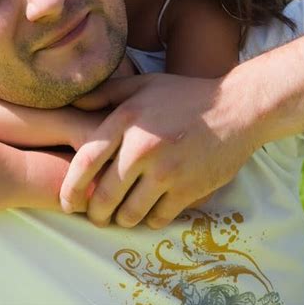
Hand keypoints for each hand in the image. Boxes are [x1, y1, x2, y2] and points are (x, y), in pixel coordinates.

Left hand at [60, 73, 259, 228]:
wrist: (236, 108)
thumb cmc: (184, 95)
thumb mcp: (143, 85)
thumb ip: (106, 94)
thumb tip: (74, 103)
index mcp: (127, 120)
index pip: (85, 162)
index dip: (70, 188)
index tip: (66, 202)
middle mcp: (143, 148)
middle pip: (104, 196)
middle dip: (94, 213)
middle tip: (95, 216)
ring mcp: (167, 171)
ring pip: (129, 214)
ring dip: (121, 219)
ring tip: (121, 215)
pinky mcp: (188, 189)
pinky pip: (158, 218)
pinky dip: (149, 219)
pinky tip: (150, 211)